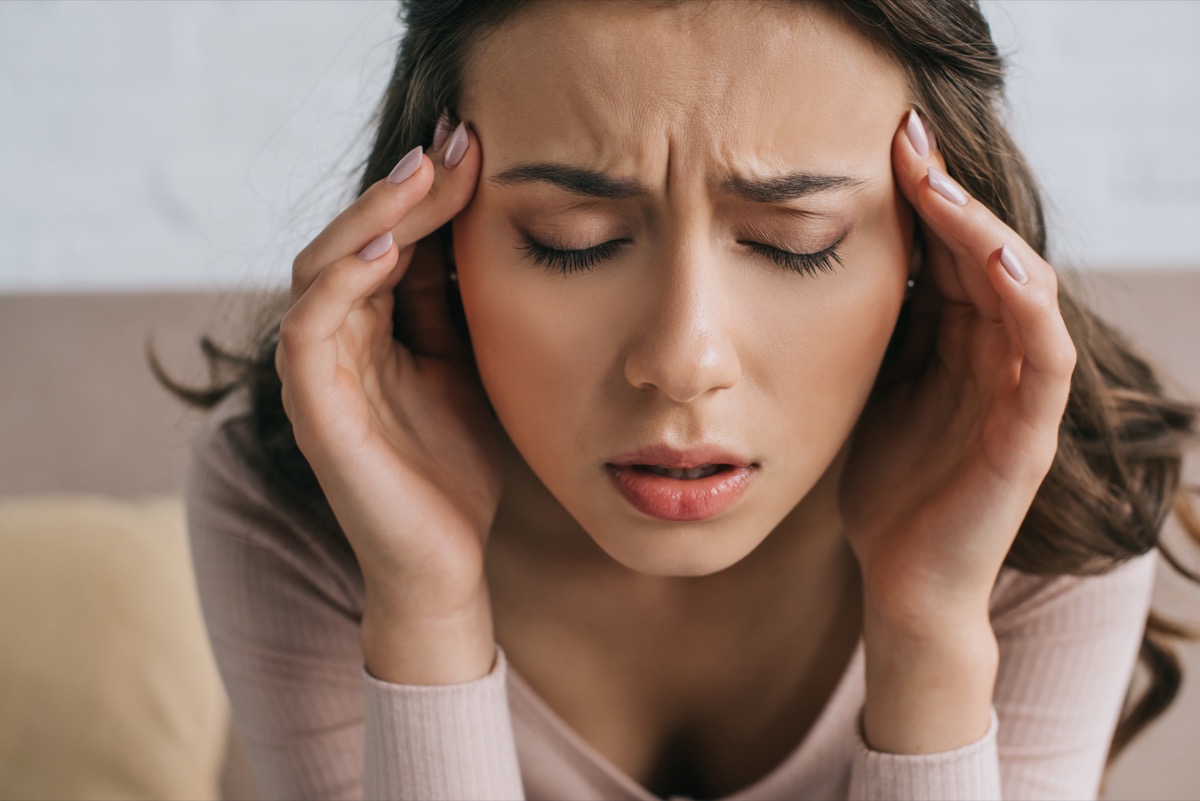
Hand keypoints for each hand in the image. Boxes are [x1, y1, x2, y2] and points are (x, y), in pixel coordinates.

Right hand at [275, 121, 502, 675]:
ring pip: (322, 269)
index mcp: (372, 331)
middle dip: (403, 190)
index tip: (477, 147)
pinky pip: (309, 329)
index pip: (389, 242)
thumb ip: (451, 306)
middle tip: (455, 142)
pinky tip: (389, 251)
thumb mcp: (465, 368)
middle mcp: (338, 342)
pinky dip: (341, 284)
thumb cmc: (453, 469)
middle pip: (352, 241)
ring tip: (422, 176)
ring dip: (371, 218)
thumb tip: (470, 228)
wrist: (445, 562)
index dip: (428, 194)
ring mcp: (320, 374)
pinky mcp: (314, 410)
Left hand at [841, 111, 1076, 630]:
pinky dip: (1026, 306)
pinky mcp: (1026, 437)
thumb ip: (875, 333)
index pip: (950, 253)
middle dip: (948, 195)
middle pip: (986, 255)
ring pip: (1022, 291)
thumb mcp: (868, 390)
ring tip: (943, 185)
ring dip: (985, 233)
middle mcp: (994, 358)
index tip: (883, 144)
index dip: (924, 197)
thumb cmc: (885, 486)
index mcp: (955, 344)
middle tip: (909, 137)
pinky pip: (1041, 359)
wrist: (899, 579)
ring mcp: (1016, 396)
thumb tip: (836, 259)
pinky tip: (994, 262)